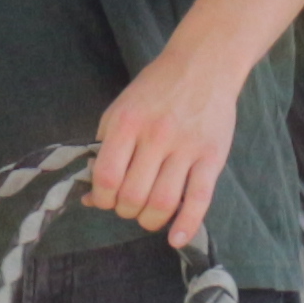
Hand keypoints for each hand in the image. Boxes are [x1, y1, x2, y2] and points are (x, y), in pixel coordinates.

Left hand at [87, 49, 241, 248]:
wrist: (203, 64)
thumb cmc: (155, 89)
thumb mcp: (119, 110)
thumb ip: (103, 150)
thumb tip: (90, 196)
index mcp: (127, 123)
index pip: (106, 177)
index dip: (101, 198)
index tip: (104, 198)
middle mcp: (156, 135)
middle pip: (133, 195)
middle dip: (125, 210)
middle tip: (129, 204)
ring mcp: (187, 147)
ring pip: (163, 202)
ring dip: (149, 220)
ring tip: (148, 216)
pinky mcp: (213, 156)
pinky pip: (200, 199)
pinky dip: (187, 225)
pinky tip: (176, 238)